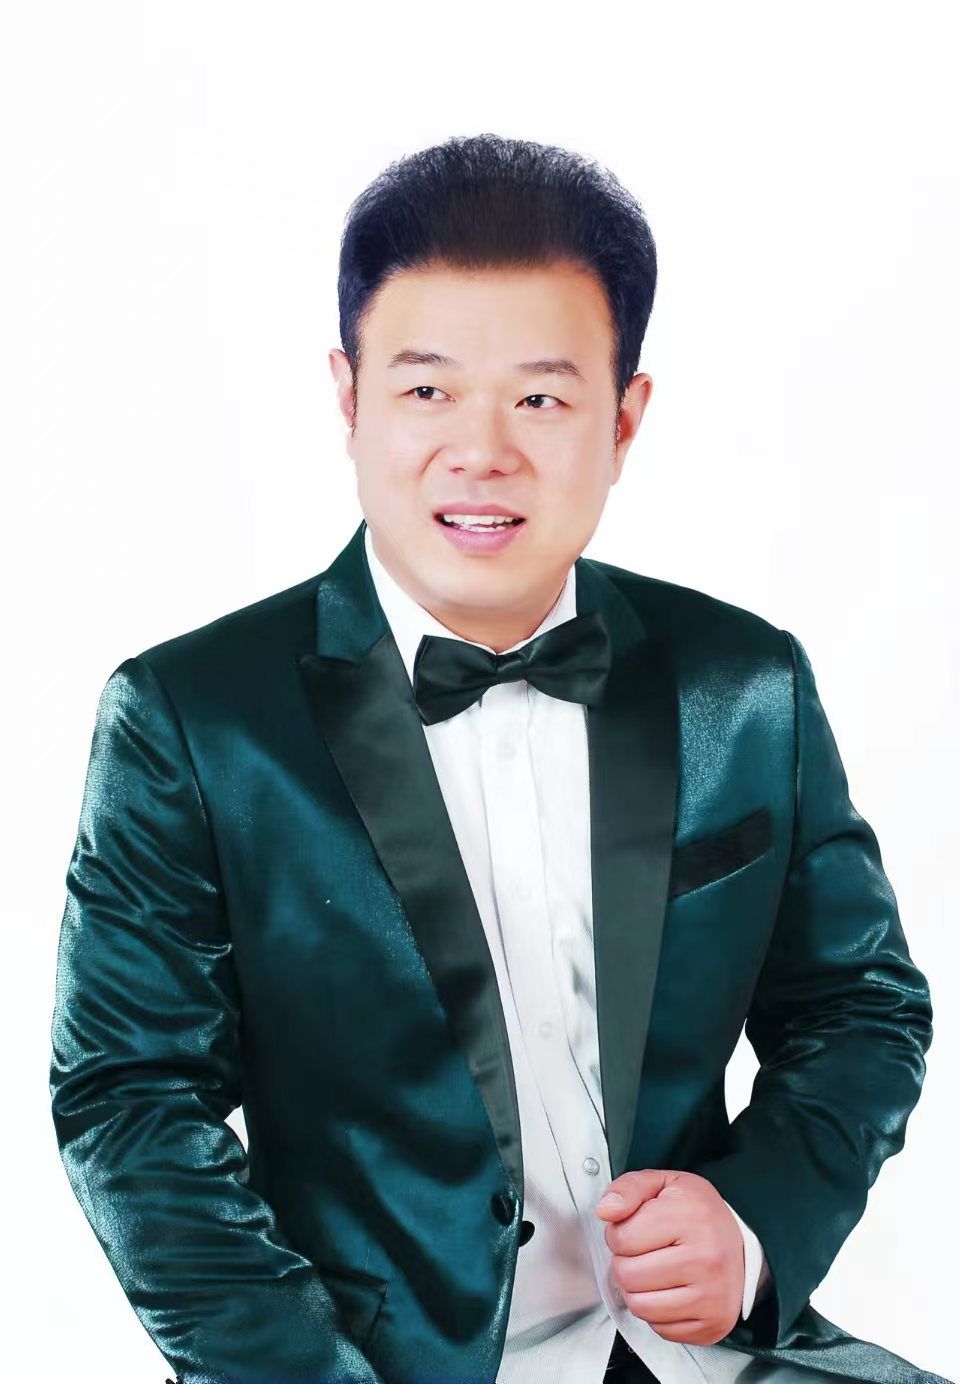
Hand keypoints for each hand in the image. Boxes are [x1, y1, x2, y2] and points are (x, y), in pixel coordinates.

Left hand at [595, 1168, 743, 1344]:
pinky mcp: (714, 1324)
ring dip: (637, 1290)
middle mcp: (707, 1258)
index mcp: (692, 1217)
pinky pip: (661, 1329)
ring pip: (640, 1307)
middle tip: (643, 1252)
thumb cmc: (696, 1213)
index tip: (636, 1228)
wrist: (740, 1243)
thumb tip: (605, 1211)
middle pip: (628, 1275)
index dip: (618, 1233)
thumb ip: (627, 1189)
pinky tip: (670, 1290)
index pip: (622, 1238)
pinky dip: (657, 1312)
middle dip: (625, 1263)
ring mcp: (713, 1296)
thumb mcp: (662, 1183)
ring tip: (654, 1271)